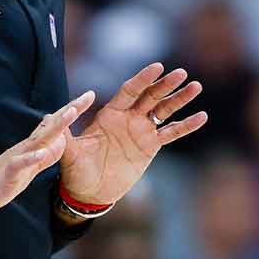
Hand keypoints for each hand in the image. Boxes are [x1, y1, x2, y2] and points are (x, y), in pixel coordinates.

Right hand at [0, 92, 93, 227]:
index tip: (90, 95)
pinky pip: (19, 166)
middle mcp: (24, 149)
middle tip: (89, 95)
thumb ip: (44, 154)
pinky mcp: (6, 176)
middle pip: (51, 127)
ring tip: (71, 114)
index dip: (72, 111)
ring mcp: (15, 161)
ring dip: (55, 127)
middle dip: (70, 111)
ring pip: (38, 141)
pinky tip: (42, 152)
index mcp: (30, 148)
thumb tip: (59, 137)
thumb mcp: (28, 169)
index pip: (55, 126)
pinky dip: (31, 159)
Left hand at [59, 63, 207, 204]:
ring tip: (196, 87)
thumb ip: (65, 132)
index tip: (158, 67)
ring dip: (180, 99)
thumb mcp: (68, 151)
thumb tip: (57, 115)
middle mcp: (128, 118)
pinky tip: (201, 117)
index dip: (143, 79)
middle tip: (181, 73)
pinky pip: (171, 132)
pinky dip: (186, 125)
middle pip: (151, 96)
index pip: (130, 91)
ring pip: (164, 110)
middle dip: (165, 85)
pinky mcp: (151, 146)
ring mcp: (141, 131)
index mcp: (110, 114)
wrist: (90, 192)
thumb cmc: (76, 170)